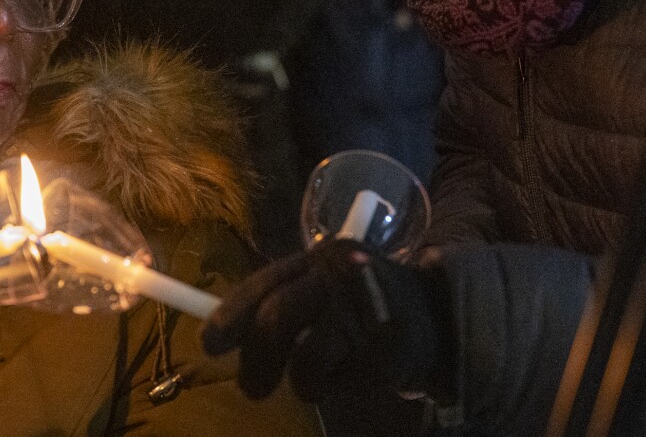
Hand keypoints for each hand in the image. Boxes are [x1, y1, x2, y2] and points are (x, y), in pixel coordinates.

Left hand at [201, 240, 442, 401]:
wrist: (436, 313)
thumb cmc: (363, 303)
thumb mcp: (323, 287)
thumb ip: (280, 300)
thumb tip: (218, 332)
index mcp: (319, 258)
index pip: (265, 283)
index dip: (232, 314)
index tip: (209, 344)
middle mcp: (340, 276)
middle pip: (278, 317)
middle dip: (257, 360)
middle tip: (252, 389)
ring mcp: (365, 311)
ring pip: (306, 358)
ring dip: (299, 382)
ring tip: (310, 385)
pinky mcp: (385, 349)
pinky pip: (339, 381)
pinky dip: (333, 386)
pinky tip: (349, 375)